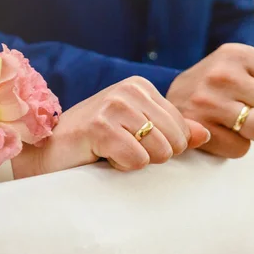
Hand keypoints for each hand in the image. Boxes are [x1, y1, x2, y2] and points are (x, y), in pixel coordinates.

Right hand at [15, 77, 209, 176]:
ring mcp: (113, 106)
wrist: (48, 153)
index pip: (183, 128)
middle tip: (122, 149)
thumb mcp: (139, 133)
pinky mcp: (99, 127)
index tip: (132, 142)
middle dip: (154, 156)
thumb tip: (206, 134)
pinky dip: (121, 167)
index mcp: (141, 86)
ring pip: (159, 152)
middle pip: (175, 141)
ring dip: (136, 162)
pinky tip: (101, 156)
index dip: (164, 147)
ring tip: (111, 151)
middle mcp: (129, 89)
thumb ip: (174, 132)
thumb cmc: (96, 144)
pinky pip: (136, 161)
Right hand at [166, 43, 253, 157]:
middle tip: (251, 111)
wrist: (167, 101)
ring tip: (238, 123)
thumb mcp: (248, 71)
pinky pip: (241, 149)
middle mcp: (222, 75)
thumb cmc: (218, 85)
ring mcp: (208, 103)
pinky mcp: (200, 130)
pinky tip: (221, 133)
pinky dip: (236, 146)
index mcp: (237, 54)